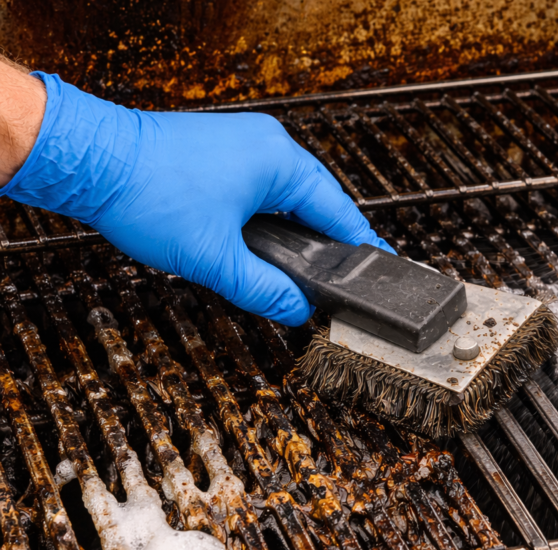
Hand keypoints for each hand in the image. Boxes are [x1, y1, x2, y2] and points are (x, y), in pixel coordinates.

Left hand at [0, 72, 392, 325]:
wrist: (89, 159)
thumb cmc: (146, 192)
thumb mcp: (215, 258)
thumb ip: (264, 289)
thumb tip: (297, 309)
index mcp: (281, 162)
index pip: (339, 213)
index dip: (359, 248)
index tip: (379, 268)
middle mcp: (268, 144)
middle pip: (316, 203)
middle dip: (324, 243)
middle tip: (338, 279)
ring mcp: (243, 142)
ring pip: (286, 196)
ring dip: (291, 230)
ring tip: (301, 267)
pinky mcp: (220, 149)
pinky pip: (261, 187)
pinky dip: (267, 216)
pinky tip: (261, 242)